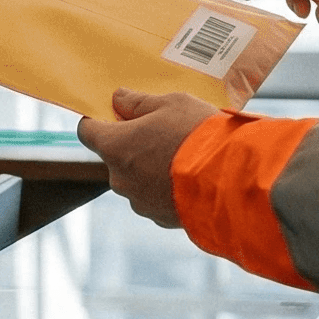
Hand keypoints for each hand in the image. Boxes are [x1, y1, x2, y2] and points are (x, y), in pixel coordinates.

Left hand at [76, 89, 216, 227]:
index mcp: (114, 147)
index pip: (87, 131)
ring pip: (137, 179)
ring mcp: (140, 202)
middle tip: (162, 131)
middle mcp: (120, 179)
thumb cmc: (198, 135)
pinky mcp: (160, 218)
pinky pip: (156, 198)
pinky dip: (167, 187)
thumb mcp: (171, 103)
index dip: (99, 120)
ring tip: (183, 156)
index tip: (117, 114)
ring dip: (151, 167)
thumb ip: (138, 102)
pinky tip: (191, 176)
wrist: (232, 181)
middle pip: (115, 156)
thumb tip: (119, 99)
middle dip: (133, 144)